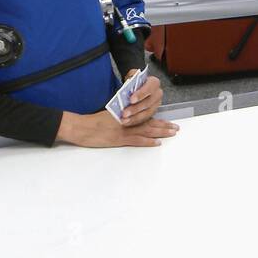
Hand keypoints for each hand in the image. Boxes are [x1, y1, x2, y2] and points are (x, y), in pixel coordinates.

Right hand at [56, 109, 179, 147]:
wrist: (80, 127)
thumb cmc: (92, 121)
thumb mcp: (108, 114)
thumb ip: (121, 116)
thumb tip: (131, 118)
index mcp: (125, 114)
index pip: (144, 116)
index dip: (157, 119)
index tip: (167, 120)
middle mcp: (127, 121)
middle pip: (149, 123)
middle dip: (164, 126)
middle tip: (176, 128)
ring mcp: (124, 130)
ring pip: (147, 131)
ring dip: (161, 132)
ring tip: (172, 133)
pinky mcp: (119, 139)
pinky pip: (137, 141)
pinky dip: (148, 142)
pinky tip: (157, 143)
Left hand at [120, 69, 161, 125]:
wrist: (135, 88)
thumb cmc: (134, 82)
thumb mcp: (132, 76)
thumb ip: (131, 78)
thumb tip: (128, 84)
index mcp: (154, 83)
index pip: (150, 87)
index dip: (141, 94)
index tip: (131, 99)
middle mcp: (157, 94)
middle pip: (148, 102)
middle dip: (136, 108)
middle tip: (125, 113)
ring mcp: (156, 105)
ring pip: (147, 113)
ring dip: (134, 117)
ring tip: (124, 119)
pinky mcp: (152, 113)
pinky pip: (144, 119)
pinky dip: (134, 121)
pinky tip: (126, 122)